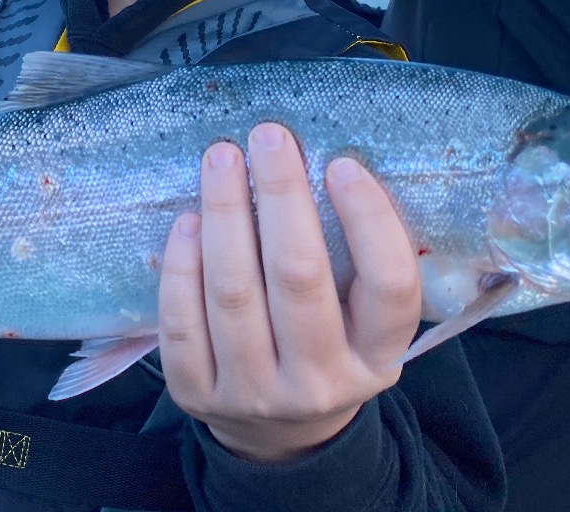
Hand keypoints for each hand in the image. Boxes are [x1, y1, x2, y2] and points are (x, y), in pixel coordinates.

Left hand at [158, 122, 420, 461]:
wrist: (279, 434)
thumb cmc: (326, 345)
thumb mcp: (362, 322)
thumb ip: (355, 261)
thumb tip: (324, 161)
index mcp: (377, 358)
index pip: (388, 287)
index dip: (369, 221)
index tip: (342, 164)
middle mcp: (321, 382)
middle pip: (299, 277)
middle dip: (280, 196)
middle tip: (268, 136)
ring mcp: (255, 393)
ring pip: (234, 293)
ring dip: (224, 214)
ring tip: (221, 159)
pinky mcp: (196, 395)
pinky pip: (182, 322)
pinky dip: (181, 265)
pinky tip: (188, 221)